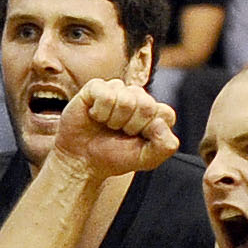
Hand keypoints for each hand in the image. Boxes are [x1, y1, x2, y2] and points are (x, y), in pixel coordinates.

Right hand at [49, 75, 179, 181]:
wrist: (81, 160)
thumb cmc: (113, 157)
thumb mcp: (146, 159)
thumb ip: (165, 146)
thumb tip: (159, 123)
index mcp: (154, 112)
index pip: (165, 114)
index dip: (150, 131)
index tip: (137, 139)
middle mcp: (138, 97)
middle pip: (146, 106)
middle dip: (131, 126)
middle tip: (119, 133)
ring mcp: (117, 90)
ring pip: (126, 100)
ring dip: (114, 120)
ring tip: (106, 125)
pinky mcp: (96, 87)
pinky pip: (106, 96)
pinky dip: (100, 112)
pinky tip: (95, 116)